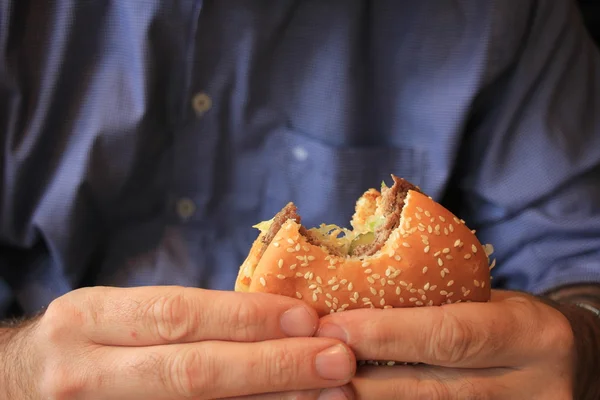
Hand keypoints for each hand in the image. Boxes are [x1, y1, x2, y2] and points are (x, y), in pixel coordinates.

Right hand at [6, 286, 355, 398]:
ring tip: (327, 392)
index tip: (307, 317)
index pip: (179, 315)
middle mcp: (87, 372)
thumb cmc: (89, 342)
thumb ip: (185, 317)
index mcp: (90, 320)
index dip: (246, 317)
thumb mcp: (120, 314)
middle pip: (192, 372)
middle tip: (336, 359)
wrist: (21, 387)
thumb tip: (280, 318)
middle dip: (272, 365)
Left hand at [316, 290, 574, 398]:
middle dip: (366, 380)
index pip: (448, 334)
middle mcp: (529, 387)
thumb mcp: (488, 298)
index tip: (332, 327)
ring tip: (323, 389)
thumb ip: (433, 303)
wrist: (567, 361)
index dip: (386, 333)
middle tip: (313, 366)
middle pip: (433, 389)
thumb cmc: (511, 319)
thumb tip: (351, 293)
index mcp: (528, 334)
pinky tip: (352, 398)